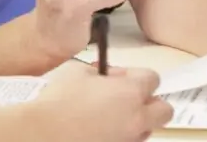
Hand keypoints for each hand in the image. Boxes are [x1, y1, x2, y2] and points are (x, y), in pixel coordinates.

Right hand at [34, 62, 173, 141]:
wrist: (42, 133)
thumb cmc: (58, 100)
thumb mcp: (78, 71)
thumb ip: (100, 72)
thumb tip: (106, 77)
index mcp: (130, 92)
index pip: (153, 78)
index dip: (136, 76)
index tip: (118, 78)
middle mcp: (136, 118)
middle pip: (164, 110)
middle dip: (149, 103)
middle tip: (127, 100)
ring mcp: (129, 140)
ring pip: (147, 130)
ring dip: (136, 122)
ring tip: (111, 119)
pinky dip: (122, 137)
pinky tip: (101, 132)